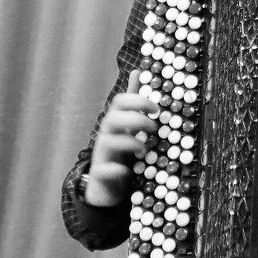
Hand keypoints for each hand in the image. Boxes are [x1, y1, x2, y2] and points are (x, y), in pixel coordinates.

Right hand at [85, 69, 159, 206]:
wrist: (107, 186)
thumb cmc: (122, 151)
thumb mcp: (129, 125)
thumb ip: (133, 102)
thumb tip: (137, 71)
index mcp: (114, 122)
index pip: (119, 102)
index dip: (138, 101)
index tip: (157, 109)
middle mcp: (105, 136)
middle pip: (112, 119)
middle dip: (135, 120)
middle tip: (154, 128)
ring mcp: (101, 155)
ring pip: (106, 142)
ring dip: (129, 143)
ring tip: (144, 149)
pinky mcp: (100, 175)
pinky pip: (103, 170)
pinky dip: (116, 169)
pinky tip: (127, 170)